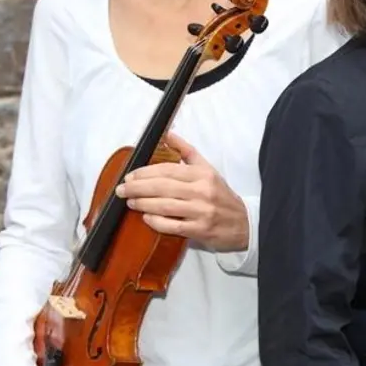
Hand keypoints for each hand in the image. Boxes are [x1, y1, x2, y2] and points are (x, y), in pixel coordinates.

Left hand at [115, 132, 248, 251]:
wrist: (243, 223)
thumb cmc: (221, 195)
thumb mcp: (208, 169)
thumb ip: (187, 151)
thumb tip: (168, 134)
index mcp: (203, 174)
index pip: (168, 170)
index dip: (145, 172)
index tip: (130, 175)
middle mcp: (202, 191)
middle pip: (163, 187)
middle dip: (137, 187)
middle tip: (121, 189)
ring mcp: (201, 212)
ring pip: (165, 206)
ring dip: (143, 204)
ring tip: (130, 202)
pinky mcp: (200, 230)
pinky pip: (172, 226)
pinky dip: (156, 221)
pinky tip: (146, 218)